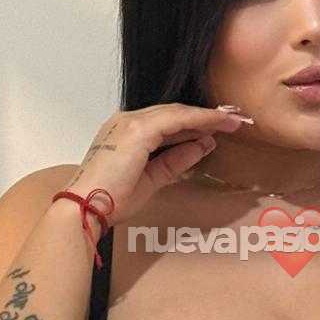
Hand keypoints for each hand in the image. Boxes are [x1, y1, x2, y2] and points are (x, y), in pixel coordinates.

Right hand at [68, 102, 248, 230]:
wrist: (86, 206)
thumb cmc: (111, 200)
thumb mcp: (151, 179)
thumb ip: (176, 161)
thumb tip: (204, 146)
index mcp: (125, 131)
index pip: (166, 121)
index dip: (194, 123)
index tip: (218, 128)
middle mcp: (126, 120)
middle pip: (173, 112)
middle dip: (204, 115)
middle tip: (233, 119)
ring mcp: (130, 122)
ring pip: (177, 113)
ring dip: (207, 116)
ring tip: (234, 120)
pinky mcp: (137, 130)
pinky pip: (176, 120)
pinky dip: (199, 120)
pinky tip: (218, 124)